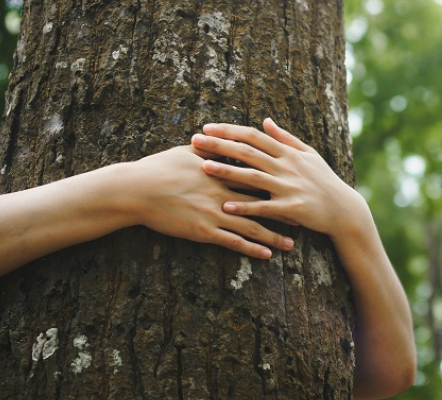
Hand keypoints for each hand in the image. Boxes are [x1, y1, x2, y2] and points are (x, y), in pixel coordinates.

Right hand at [125, 145, 294, 258]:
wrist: (137, 190)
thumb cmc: (159, 168)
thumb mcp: (187, 153)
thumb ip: (209, 150)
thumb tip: (221, 140)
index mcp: (221, 172)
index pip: (257, 176)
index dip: (278, 183)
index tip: (296, 187)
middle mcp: (223, 192)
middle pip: (262, 202)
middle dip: (285, 210)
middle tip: (304, 217)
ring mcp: (215, 212)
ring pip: (252, 226)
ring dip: (274, 236)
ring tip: (291, 244)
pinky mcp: (203, 230)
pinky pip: (233, 242)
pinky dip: (251, 249)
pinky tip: (265, 256)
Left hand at [192, 119, 366, 236]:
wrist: (343, 209)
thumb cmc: (324, 181)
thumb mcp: (309, 154)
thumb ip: (285, 138)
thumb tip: (266, 120)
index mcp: (287, 152)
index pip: (253, 136)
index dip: (229, 130)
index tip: (207, 127)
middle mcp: (286, 166)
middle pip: (247, 152)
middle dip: (220, 145)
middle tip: (195, 140)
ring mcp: (288, 187)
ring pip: (252, 177)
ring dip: (227, 171)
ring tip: (204, 167)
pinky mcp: (291, 207)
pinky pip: (263, 207)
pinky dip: (245, 206)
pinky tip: (225, 206)